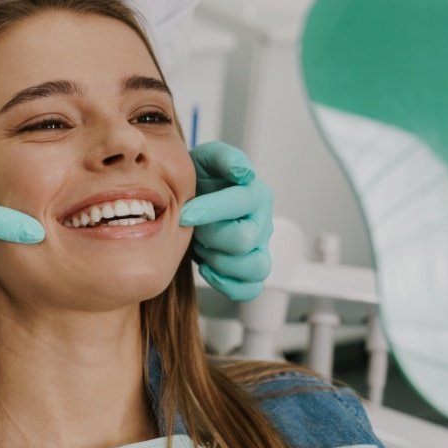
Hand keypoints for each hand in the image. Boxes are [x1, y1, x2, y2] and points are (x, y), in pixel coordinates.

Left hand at [179, 141, 273, 300]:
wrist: (193, 199)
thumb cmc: (201, 180)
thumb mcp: (207, 159)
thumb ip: (224, 158)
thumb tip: (243, 172)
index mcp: (255, 194)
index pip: (241, 203)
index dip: (210, 210)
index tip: (184, 213)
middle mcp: (262, 222)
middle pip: (244, 240)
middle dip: (211, 236)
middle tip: (194, 229)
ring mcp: (259, 249)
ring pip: (255, 268)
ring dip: (221, 262)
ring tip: (203, 248)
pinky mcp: (250, 270)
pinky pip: (250, 288)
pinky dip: (227, 284)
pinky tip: (207, 268)